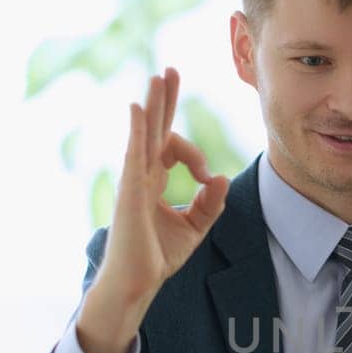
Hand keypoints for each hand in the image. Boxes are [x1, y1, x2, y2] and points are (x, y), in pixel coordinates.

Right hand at [77, 68, 230, 352]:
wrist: (137, 283)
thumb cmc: (157, 257)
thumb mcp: (195, 227)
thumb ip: (209, 203)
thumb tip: (220, 176)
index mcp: (153, 180)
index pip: (172, 147)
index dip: (195, 155)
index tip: (206, 177)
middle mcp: (141, 174)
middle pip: (154, 127)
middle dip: (164, 99)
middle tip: (170, 69)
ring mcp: (133, 180)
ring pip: (145, 133)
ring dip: (154, 105)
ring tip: (158, 77)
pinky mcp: (131, 191)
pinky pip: (134, 153)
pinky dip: (138, 130)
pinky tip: (141, 109)